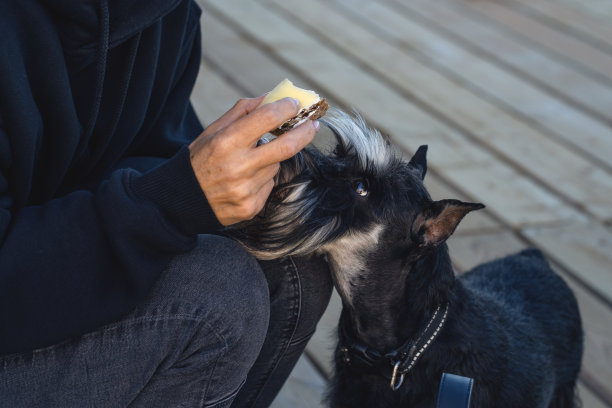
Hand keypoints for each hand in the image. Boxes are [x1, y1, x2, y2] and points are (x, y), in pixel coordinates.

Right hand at [189, 95, 318, 225]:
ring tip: (249, 162)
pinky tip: (245, 181)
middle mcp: (238, 167)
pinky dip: (263, 178)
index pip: (266, 118)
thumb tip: (272, 96)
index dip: (286, 108)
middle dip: (305, 132)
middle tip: (312, 124)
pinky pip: (269, 185)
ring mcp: (246, 190)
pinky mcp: (251, 207)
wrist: (180, 201)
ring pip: (276, 166)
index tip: (295, 104)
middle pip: (287, 146)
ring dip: (271, 159)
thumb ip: (243, 111)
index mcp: (226, 142)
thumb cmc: (199, 160)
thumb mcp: (212, 131)